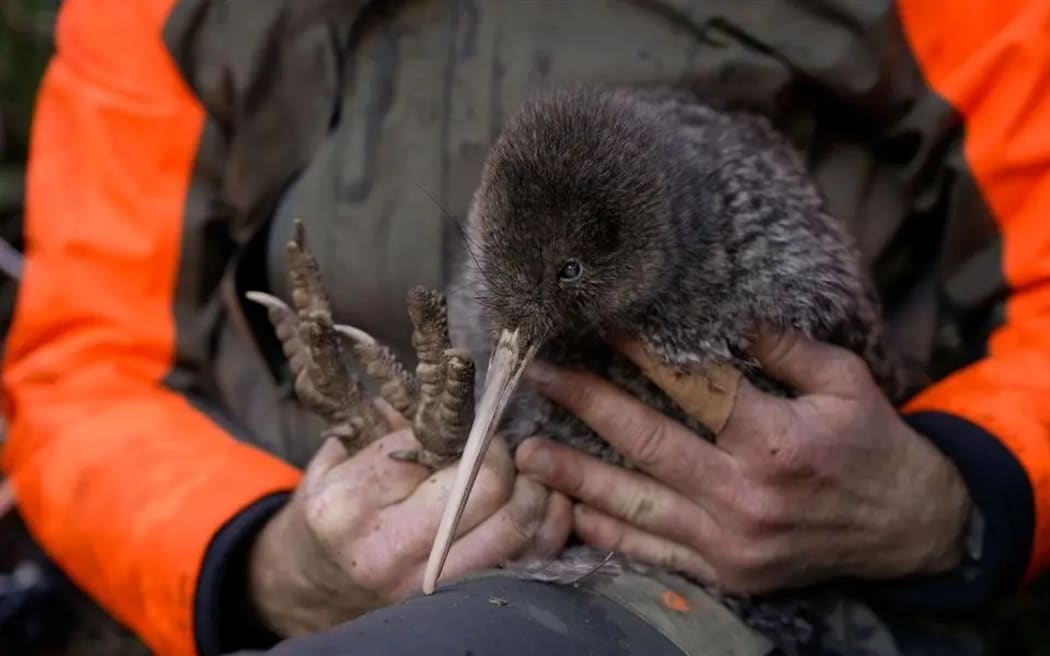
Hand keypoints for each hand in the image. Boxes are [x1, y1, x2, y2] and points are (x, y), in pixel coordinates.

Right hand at [249, 407, 572, 635]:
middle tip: (502, 443)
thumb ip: (385, 428)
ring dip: (535, 488)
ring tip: (530, 469)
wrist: (313, 590)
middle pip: (484, 484)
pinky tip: (544, 502)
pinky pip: (526, 562)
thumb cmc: (330, 516)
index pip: (431, 446)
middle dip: (503, 453)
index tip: (474, 418)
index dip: (463, 426)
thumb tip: (444, 393)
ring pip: (514, 525)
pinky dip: (546, 527)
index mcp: (350, 503)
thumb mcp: (336, 464)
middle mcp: (389, 548)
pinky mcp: (456, 602)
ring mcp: (426, 584)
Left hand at [515, 330, 971, 594]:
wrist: (907, 529)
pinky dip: (610, 533)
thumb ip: (784, 348)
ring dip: (576, 477)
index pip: (692, 388)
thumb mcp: (845, 382)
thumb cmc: (874, 444)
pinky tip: (571, 511)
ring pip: (636, 505)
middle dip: (585, 405)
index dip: (640, 354)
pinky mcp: (727, 573)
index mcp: (776, 441)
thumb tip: (728, 313)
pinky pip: (654, 553)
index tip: (599, 326)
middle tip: (539, 377)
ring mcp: (731, 542)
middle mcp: (745, 496)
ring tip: (527, 453)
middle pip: (646, 443)